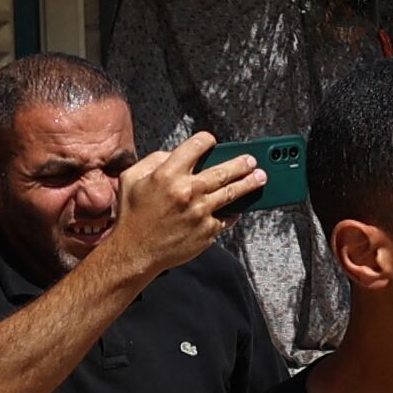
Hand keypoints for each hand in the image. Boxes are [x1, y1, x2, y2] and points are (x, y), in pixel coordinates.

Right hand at [103, 132, 265, 278]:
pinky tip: (240, 207)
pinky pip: (227, 217)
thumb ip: (153, 160)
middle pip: (223, 170)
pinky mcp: (207, 230)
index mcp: (167, 174)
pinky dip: (233, 211)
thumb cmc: (132, 215)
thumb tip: (176, 153)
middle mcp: (187, 191)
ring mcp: (200, 212)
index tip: (212, 142)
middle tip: (251, 160)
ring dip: (249, 183)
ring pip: (232, 193)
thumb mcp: (132, 179)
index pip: (196, 146)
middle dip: (241, 163)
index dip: (206, 140)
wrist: (135, 252)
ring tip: (260, 177)